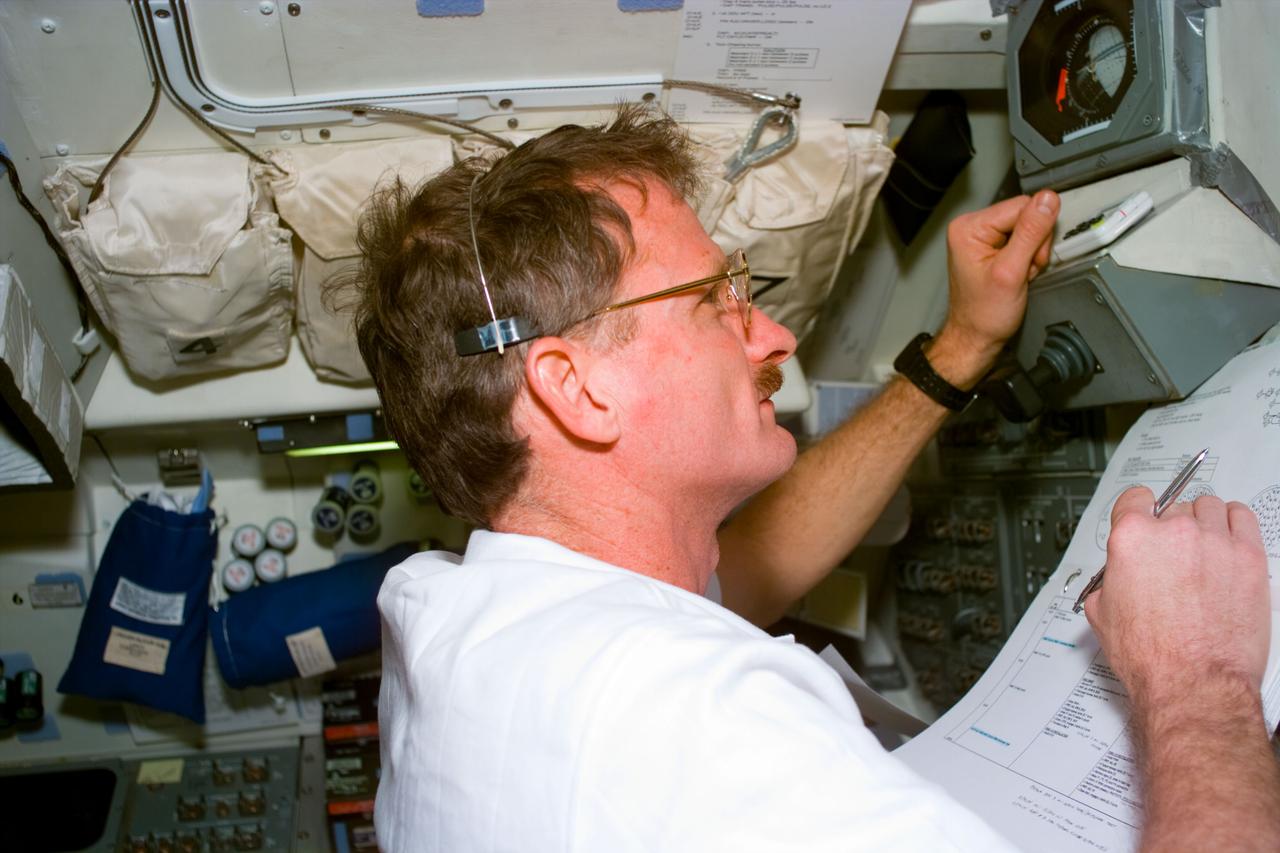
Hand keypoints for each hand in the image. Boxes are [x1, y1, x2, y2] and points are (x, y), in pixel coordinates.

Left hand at [929, 191, 1059, 386]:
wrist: (976, 338)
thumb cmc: (984, 314)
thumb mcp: (1011, 272)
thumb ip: (1031, 233)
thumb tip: (1047, 200)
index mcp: (969, 227)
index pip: (1023, 205)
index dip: (1036, 233)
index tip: (1028, 259)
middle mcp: (973, 227)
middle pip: (1027, 216)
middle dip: (1034, 246)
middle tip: (1022, 271)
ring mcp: (983, 237)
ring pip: (1030, 229)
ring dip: (1033, 255)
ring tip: (1018, 275)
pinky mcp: (993, 247)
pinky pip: (1025, 241)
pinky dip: (1028, 260)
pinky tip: (1018, 274)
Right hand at [1084, 487, 1270, 705]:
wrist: (1192, 683)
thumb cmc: (1152, 656)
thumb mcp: (1102, 613)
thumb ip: (1109, 580)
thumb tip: (1117, 578)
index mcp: (1132, 539)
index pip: (1134, 499)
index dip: (1136, 511)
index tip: (1142, 517)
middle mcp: (1173, 533)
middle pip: (1173, 508)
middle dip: (1170, 530)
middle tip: (1172, 556)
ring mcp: (1214, 542)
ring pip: (1209, 508)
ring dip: (1203, 524)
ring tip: (1202, 548)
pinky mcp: (1248, 557)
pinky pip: (1242, 517)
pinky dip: (1234, 523)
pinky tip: (1228, 538)